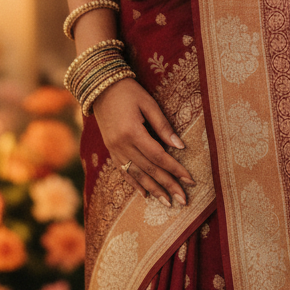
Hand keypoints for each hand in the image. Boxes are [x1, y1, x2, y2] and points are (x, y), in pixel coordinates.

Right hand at [93, 77, 195, 205]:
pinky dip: (135, 184)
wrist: (99, 87)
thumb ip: (163, 126)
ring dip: (154, 189)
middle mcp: (122, 145)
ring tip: (168, 202)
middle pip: (149, 170)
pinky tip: (145, 194)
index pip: (159, 156)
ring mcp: (114, 149)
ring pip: (137, 175)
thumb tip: (180, 146)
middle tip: (183, 200)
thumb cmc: (128, 91)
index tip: (190, 180)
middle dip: (168, 185)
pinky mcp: (111, 150)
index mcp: (132, 132)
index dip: (175, 169)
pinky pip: (124, 171)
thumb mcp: (148, 103)